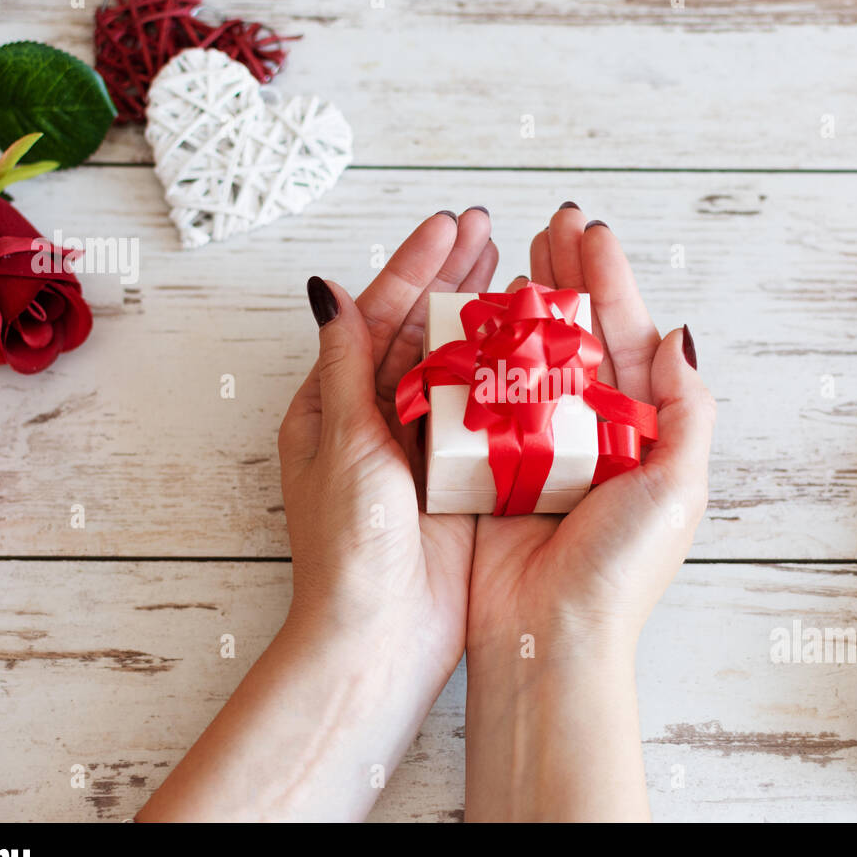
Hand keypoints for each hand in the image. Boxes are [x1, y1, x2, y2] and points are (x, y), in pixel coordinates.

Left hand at [279, 208, 496, 675]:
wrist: (379, 632)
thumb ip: (343, 364)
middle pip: (419, 330)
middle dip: (452, 278)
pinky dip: (503, 372)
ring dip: (481, 316)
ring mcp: (419, 446)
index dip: (415, 266)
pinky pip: (481, 410)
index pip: (377, 315)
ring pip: (454, 363)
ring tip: (514, 269)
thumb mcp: (342, 442)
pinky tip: (531, 341)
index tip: (450, 224)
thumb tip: (326, 288)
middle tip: (490, 230)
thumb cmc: (348, 543)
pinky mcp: (456, 476)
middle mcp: (376, 418)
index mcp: (334, 404)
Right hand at [464, 204, 714, 820]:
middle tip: (549, 225)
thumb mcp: (682, 486)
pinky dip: (478, 357)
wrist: (550, 636)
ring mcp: (538, 447)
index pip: (624, 335)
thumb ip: (689, 408)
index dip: (608, 280)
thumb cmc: (621, 569)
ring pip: (528, 357)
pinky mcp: (491, 466)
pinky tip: (471, 318)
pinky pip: (483, 399)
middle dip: (565, 277)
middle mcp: (590, 432)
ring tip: (513, 254)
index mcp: (639, 431)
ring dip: (521, 304)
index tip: (589, 232)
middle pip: (576, 335)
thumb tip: (681, 335)